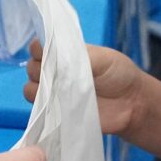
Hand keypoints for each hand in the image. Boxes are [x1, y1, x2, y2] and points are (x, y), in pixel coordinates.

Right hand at [23, 39, 146, 137]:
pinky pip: (39, 111)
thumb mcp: (102, 58)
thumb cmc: (118, 74)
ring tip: (61, 92)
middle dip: (39, 70)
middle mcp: (53, 72)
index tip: (45, 54)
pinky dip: (44, 108)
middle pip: (30, 68)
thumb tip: (55, 59)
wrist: (131, 103)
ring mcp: (54, 94)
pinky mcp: (57, 114)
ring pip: (30, 90)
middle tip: (59, 75)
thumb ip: (78, 57)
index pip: (37, 47)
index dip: (37, 50)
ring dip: (40, 90)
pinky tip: (59, 106)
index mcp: (62, 54)